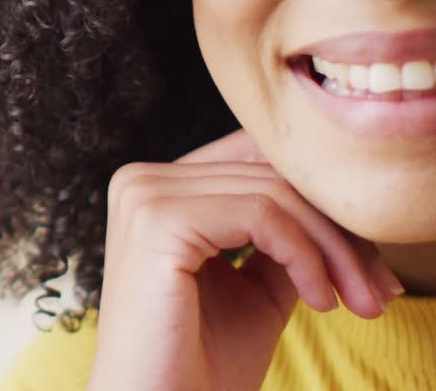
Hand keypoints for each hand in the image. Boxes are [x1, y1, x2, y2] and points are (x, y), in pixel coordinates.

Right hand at [87, 130, 403, 390]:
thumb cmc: (201, 362)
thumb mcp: (256, 284)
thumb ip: (284, 237)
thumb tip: (341, 208)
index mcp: (156, 188)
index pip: (253, 158)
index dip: (319, 203)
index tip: (368, 268)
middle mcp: (141, 180)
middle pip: (269, 174)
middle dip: (339, 234)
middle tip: (378, 292)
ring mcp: (145, 195)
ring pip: (272, 192)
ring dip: (331, 250)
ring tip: (357, 301)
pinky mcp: (158, 220)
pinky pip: (260, 214)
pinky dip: (305, 256)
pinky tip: (319, 300)